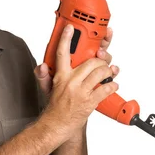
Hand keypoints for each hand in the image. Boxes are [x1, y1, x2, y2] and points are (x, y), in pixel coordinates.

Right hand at [38, 24, 118, 139]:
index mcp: (61, 76)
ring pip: (101, 73)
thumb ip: (45, 75)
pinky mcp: (90, 102)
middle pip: (91, 61)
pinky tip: (112, 85)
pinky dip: (112, 86)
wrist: (57, 126)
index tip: (70, 28)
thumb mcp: (48, 89)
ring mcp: (81, 92)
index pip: (62, 53)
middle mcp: (71, 82)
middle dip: (102, 60)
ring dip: (110, 71)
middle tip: (104, 62)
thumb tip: (41, 66)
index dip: (66, 39)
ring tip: (111, 73)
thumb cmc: (55, 108)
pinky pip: (106, 89)